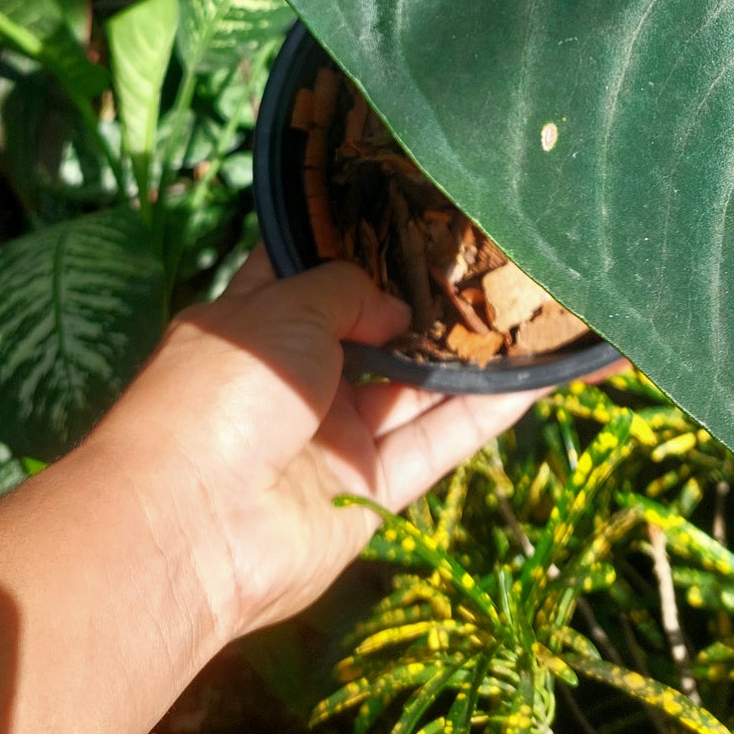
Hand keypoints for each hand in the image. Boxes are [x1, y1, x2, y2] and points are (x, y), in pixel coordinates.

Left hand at [89, 248, 538, 643]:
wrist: (191, 524)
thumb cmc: (222, 390)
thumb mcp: (283, 308)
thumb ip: (349, 291)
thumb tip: (399, 309)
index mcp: (258, 322)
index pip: (313, 271)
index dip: (362, 242)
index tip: (420, 209)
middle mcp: (298, 376)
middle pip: (376, 330)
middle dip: (429, 299)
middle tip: (497, 255)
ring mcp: (334, 436)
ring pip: (417, 387)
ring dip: (472, 353)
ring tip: (537, 306)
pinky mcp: (370, 492)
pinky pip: (438, 442)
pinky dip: (487, 410)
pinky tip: (542, 373)